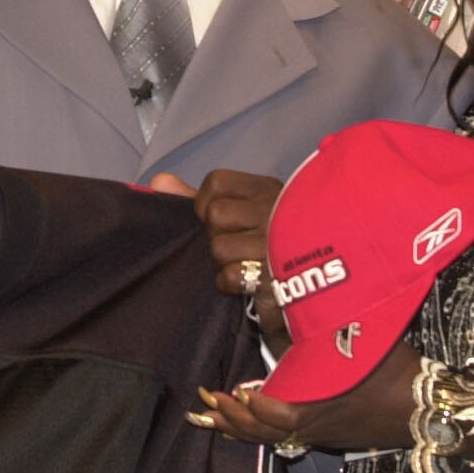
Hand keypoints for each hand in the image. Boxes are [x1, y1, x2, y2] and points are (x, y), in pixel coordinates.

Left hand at [152, 169, 284, 334]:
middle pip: (215, 216)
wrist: (313, 292)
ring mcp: (277, 244)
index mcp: (267, 190)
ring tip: (246, 266)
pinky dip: (232, 285)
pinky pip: (229, 277)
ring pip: (219, 248)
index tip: (220, 221)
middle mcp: (274, 211)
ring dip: (225, 264)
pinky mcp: (276, 278)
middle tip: (236, 248)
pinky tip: (249, 285)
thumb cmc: (266, 248)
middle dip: (216, 238)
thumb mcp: (241, 213)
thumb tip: (160, 180)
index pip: (215, 183)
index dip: (205, 204)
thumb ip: (197, 198)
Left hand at [190, 338, 423, 453]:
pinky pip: (280, 440)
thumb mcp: (364, 338)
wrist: (426, 408)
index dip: (259, 408)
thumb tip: (284, 295)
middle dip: (233, 418)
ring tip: (209, 414)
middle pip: (266, 433)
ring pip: (269, 439)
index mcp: (325, 405)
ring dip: (238, 427)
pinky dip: (255, 431)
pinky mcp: (323, 436)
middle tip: (205, 401)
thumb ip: (324, 322)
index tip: (240, 392)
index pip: (284, 416)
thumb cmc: (394, 369)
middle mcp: (316, 426)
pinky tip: (237, 424)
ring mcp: (319, 434)